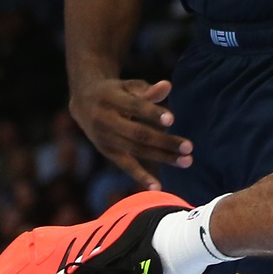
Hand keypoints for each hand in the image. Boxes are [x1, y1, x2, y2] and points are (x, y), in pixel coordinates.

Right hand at [70, 77, 192, 189]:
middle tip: (189, 147)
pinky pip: (125, 165)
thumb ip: (147, 89)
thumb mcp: (127, 86)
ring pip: (135, 150)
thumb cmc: (115, 92)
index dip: (152, 113)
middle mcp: (105, 120)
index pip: (134, 106)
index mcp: (110, 98)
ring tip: (186, 161)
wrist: (83, 102)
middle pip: (137, 133)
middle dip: (164, 141)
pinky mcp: (106, 151)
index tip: (172, 120)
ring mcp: (104, 138)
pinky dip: (140, 176)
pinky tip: (157, 187)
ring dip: (162, 157)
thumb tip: (168, 86)